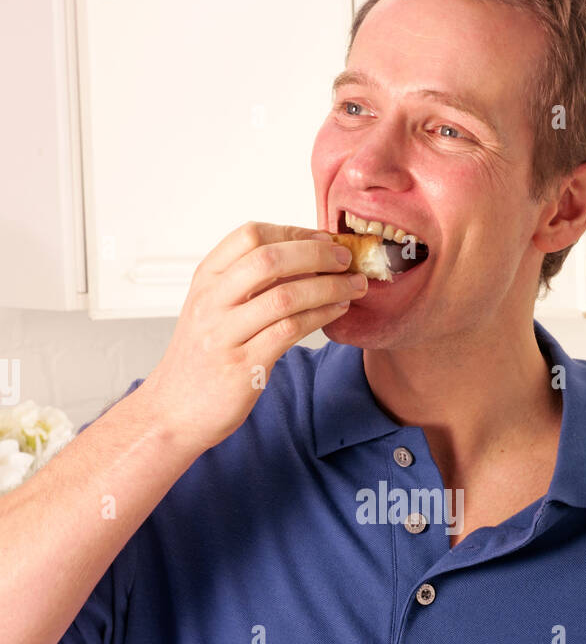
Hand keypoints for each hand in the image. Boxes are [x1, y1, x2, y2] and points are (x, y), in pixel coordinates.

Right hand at [140, 222, 367, 456]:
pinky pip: (289, 331)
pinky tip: (337, 311)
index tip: (324, 239)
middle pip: (269, 259)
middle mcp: (211, 301)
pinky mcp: (242, 366)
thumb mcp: (213, 310)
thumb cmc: (201, 360)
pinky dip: (320, 316)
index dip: (293, 232)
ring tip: (355, 286)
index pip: (250, 235)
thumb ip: (246, 284)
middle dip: (316, 254)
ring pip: (285, 296)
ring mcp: (224, 333)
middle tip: (347, 259)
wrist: (172, 411)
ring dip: (328, 287)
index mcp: (205, 279)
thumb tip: (303, 259)